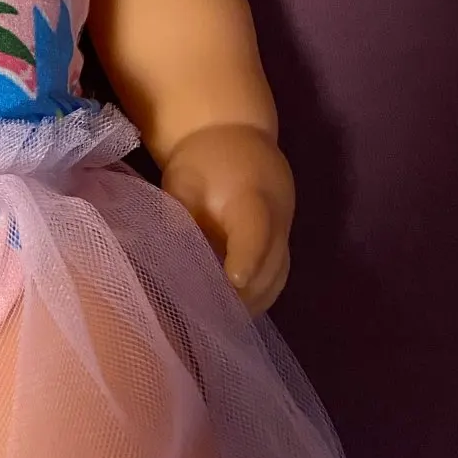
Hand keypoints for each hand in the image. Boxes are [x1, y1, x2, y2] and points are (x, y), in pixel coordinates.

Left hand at [159, 122, 293, 312]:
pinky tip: (235, 310)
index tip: (233, 281)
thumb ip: (180, 218)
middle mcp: (279, 215)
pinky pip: (278, 274)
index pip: (256, 231)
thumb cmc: (203, 159)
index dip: (247, 258)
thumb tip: (170, 258)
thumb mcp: (184, 181)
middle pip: (272, 263)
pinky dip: (260, 294)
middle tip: (213, 318)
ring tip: (222, 322)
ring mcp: (287, 229)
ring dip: (254, 300)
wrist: (237, 135)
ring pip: (278, 275)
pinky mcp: (284, 239)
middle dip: (245, 294)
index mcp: (253, 195)